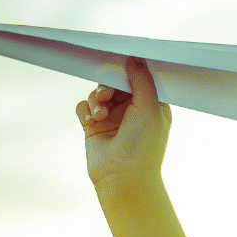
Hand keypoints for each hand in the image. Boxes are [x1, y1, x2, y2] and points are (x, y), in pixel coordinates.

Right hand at [76, 57, 171, 188]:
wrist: (122, 178)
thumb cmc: (143, 146)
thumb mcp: (150, 108)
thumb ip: (142, 80)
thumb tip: (135, 58)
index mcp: (151, 105)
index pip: (140, 78)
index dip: (130, 69)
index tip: (121, 60)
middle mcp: (132, 110)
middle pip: (115, 82)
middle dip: (109, 85)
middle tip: (108, 93)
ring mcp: (112, 118)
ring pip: (98, 93)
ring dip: (97, 99)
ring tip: (101, 113)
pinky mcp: (94, 127)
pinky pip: (84, 106)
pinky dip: (86, 110)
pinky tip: (92, 120)